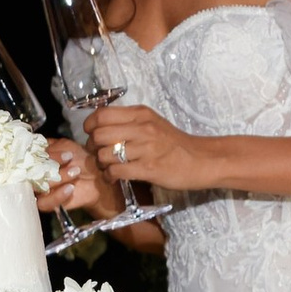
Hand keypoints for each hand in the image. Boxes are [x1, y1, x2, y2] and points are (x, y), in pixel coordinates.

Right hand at [36, 136, 123, 220]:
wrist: (97, 177)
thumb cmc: (80, 159)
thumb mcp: (66, 146)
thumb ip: (50, 146)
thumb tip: (40, 150)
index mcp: (35, 158)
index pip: (27, 156)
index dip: (37, 153)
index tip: (52, 150)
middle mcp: (33, 174)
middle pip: (29, 172)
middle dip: (48, 165)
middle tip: (69, 158)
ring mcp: (39, 189)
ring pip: (37, 187)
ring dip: (57, 178)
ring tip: (75, 171)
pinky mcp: (46, 204)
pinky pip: (44, 203)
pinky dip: (57, 195)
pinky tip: (70, 187)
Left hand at [83, 102, 208, 196]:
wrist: (201, 160)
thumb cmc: (173, 143)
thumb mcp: (152, 123)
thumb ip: (128, 121)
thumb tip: (99, 125)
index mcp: (141, 114)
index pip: (102, 114)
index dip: (90, 126)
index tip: (91, 134)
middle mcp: (142, 128)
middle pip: (99, 135)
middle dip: (93, 147)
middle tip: (99, 153)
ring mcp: (146, 149)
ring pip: (105, 154)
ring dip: (101, 164)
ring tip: (108, 167)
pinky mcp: (149, 168)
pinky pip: (116, 171)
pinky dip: (110, 176)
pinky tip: (115, 177)